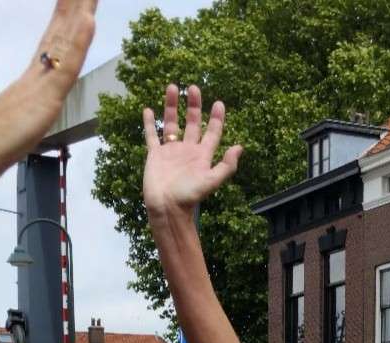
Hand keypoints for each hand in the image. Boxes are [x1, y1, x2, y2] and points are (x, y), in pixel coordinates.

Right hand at [142, 84, 243, 219]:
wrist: (167, 207)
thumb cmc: (190, 196)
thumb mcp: (212, 181)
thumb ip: (226, 165)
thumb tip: (240, 147)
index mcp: (202, 155)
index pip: (212, 132)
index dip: (216, 118)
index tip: (219, 103)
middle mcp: (187, 150)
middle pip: (192, 122)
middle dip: (194, 105)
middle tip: (194, 88)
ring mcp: (171, 151)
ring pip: (171, 123)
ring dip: (171, 106)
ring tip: (172, 87)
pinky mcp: (155, 155)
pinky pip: (152, 136)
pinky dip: (150, 123)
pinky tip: (148, 109)